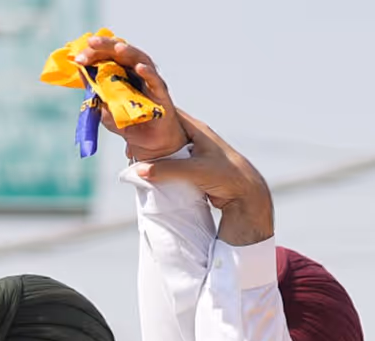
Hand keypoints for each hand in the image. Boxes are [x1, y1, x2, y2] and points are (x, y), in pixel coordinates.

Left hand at [73, 37, 186, 160]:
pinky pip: (154, 79)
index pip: (106, 55)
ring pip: (139, 58)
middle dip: (106, 45)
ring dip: (128, 52)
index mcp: (120, 71)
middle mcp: (134, 70)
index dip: (92, 54)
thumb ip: (94, 92)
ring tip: (117, 48)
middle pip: (120, 51)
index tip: (78, 58)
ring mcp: (148, 78)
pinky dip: (147, 72)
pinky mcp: (160, 91)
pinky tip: (139, 67)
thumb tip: (81, 72)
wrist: (148, 139)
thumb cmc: (127, 120)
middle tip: (92, 42)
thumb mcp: (104, 108)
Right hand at [136, 110, 273, 247]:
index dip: (150, 112)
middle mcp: (194, 137)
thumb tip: (140, 170)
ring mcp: (193, 151)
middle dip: (147, 134)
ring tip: (133, 155)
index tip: (130, 117)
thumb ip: (167, 170)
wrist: (246, 194)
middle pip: (164, 130)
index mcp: (197, 129)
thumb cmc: (227, 175)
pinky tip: (147, 169)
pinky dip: (160, 164)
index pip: (168, 112)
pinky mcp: (192, 166)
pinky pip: (170, 162)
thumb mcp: (195, 170)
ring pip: (166, 147)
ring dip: (152, 152)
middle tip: (127, 141)